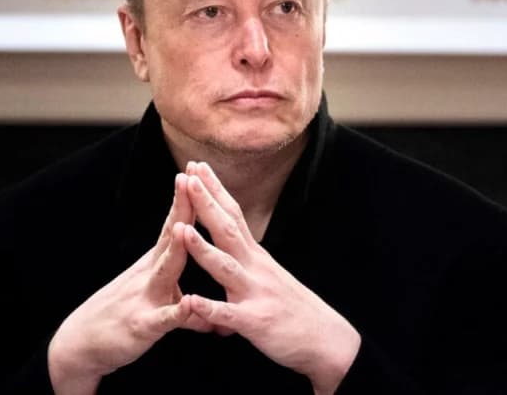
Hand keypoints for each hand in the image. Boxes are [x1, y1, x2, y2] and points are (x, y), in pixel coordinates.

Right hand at [48, 173, 207, 394]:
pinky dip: (178, 311)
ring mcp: (145, 297)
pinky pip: (163, 318)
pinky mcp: (142, 326)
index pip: (174, 225)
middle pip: (170, 236)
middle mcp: (149, 274)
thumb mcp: (154, 308)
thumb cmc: (121, 320)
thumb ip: (183, 309)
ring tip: (185, 228)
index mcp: (155, 265)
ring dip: (175, 249)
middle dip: (183, 208)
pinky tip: (191, 303)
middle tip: (191, 178)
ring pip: (165, 270)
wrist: (80, 345)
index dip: (186, 200)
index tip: (196, 172)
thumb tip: (203, 311)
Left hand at [182, 162, 361, 394]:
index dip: (215, 189)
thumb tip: (231, 236)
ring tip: (179, 230)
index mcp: (256, 256)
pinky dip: (210, 309)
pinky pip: (229, 316)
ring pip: (225, 268)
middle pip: (227, 230)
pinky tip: (191, 301)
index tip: (197, 165)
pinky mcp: (256, 322)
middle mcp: (256, 268)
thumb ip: (246, 257)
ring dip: (202, 249)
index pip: (233, 214)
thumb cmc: (293, 308)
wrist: (327, 341)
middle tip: (188, 176)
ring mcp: (256, 294)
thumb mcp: (268, 274)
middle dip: (206, 204)